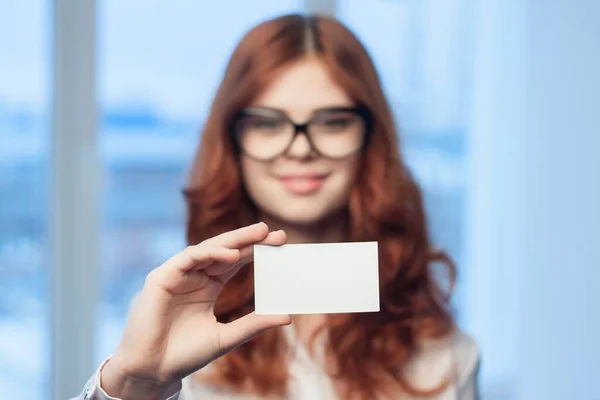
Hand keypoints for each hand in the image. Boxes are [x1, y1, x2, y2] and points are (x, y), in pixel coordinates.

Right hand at [101, 222, 290, 399]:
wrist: (153, 371)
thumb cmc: (185, 355)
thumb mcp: (227, 337)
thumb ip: (254, 324)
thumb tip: (287, 317)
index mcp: (208, 286)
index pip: (235, 262)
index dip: (256, 251)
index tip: (281, 244)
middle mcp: (194, 276)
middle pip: (225, 251)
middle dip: (250, 240)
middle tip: (275, 232)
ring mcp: (177, 275)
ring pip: (208, 249)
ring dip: (233, 241)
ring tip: (259, 235)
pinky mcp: (162, 278)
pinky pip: (188, 258)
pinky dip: (209, 253)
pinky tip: (230, 254)